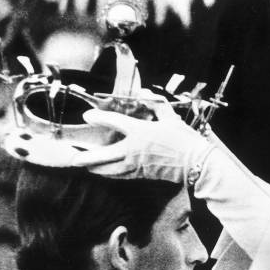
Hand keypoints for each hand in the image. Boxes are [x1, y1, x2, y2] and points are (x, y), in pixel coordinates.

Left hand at [74, 106, 214, 183]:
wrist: (197, 163)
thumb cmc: (185, 139)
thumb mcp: (171, 118)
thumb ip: (156, 105)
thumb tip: (144, 93)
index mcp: (140, 131)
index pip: (113, 122)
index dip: (98, 117)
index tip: (88, 116)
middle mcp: (133, 150)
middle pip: (102, 156)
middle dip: (85, 157)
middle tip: (72, 158)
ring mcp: (136, 165)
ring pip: (108, 169)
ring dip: (95, 168)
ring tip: (84, 166)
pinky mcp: (142, 175)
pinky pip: (120, 175)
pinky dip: (109, 174)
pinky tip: (104, 172)